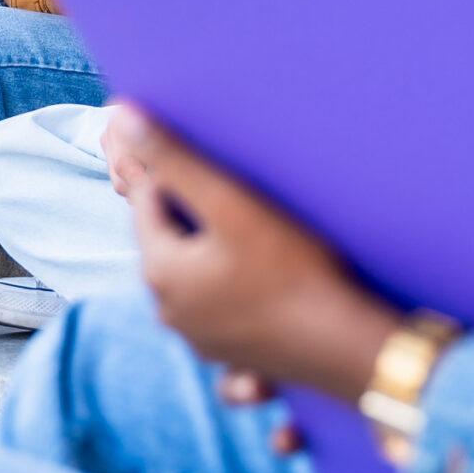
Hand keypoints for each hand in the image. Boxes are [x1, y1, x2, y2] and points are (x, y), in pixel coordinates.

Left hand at [104, 104, 400, 409]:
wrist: (350, 348)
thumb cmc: (294, 271)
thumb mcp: (232, 204)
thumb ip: (174, 159)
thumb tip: (123, 115)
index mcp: (158, 272)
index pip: (148, 201)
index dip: (180, 175)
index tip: (220, 169)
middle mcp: (167, 311)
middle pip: (170, 240)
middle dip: (196, 215)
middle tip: (244, 200)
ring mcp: (197, 340)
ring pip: (194, 275)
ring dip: (214, 252)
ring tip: (260, 237)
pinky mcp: (229, 357)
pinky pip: (218, 315)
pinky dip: (231, 297)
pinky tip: (259, 287)